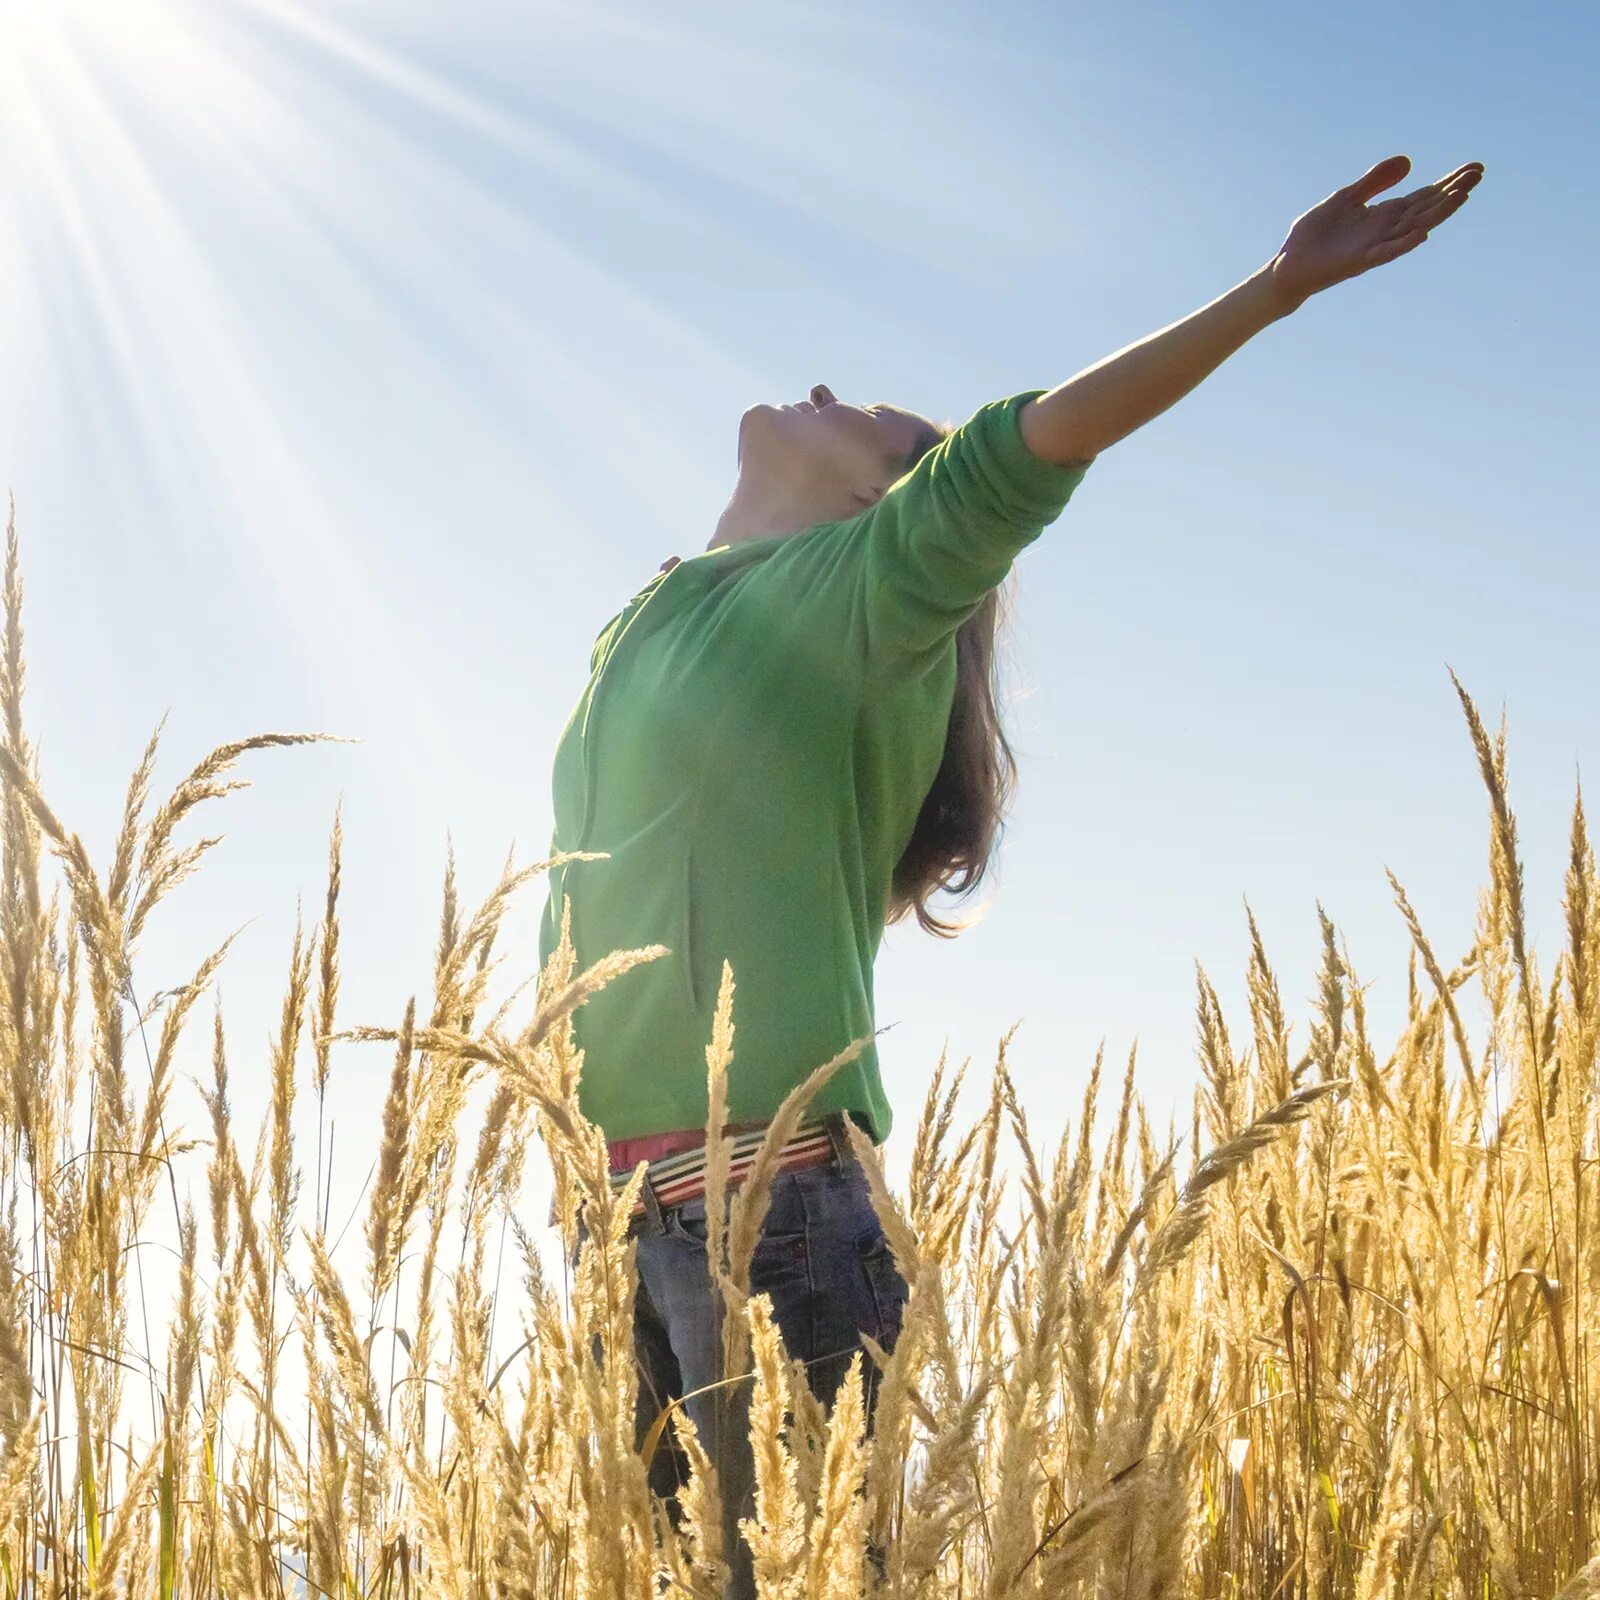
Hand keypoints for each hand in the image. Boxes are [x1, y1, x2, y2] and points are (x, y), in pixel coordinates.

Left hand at [1267, 155, 1483, 307]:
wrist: (1288, 265)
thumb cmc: (1315, 235)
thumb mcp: (1346, 197)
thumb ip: (1375, 181)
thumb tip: (1409, 161)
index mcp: (1384, 215)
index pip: (1424, 196)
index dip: (1449, 182)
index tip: (1474, 168)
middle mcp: (1385, 231)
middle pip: (1426, 209)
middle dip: (1452, 192)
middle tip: (1478, 175)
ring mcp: (1374, 247)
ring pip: (1413, 229)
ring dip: (1438, 214)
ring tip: (1462, 196)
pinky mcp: (1358, 261)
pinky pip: (1386, 253)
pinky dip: (1404, 244)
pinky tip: (1422, 233)